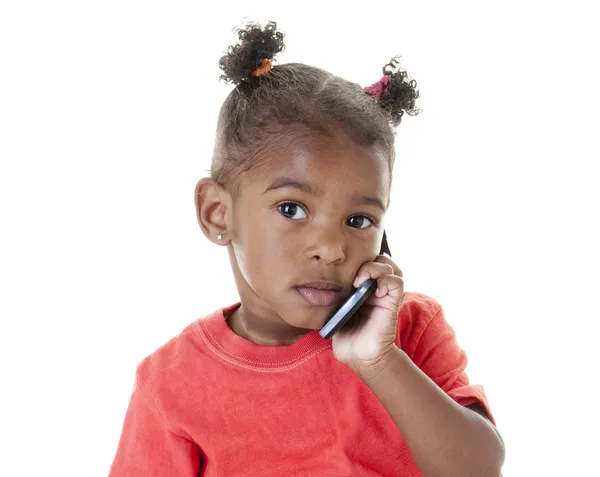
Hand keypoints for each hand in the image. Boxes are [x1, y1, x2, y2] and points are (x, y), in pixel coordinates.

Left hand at [331, 254, 403, 378]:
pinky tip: (375, 289)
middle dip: (367, 260)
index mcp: (361, 289)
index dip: (357, 261)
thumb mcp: (334, 312)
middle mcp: (375, 289)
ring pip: (390, 266)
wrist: (359, 357)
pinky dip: (387, 279)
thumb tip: (318, 284)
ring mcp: (385, 295)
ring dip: (376, 267)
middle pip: (379, 259)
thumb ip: (332, 297)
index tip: (341, 271)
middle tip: (354, 275)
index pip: (366, 262)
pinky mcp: (392, 303)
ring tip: (362, 279)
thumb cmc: (346, 338)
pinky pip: (397, 282)